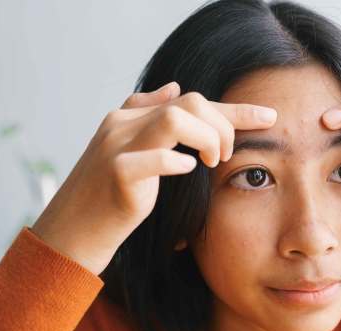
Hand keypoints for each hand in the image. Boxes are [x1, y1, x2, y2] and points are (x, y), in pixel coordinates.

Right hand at [31, 82, 277, 274]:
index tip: (269, 119)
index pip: (190, 100)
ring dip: (208, 139)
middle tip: (226, 157)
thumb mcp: (128, 152)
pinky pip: (157, 158)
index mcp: (128, 117)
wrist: (71, 232)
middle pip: (190, 103)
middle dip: (223, 126)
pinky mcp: (118, 175)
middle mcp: (122, 125)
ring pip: (177, 119)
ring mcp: (117, 147)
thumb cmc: (107, 198)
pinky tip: (189, 170)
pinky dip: (179, 162)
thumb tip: (173, 88)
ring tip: (212, 163)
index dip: (234, 110)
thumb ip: (149, 120)